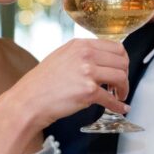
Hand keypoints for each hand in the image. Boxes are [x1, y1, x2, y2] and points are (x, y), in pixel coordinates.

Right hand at [10, 38, 129, 127]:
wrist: (29, 100)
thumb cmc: (42, 82)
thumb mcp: (62, 57)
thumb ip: (83, 55)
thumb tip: (103, 60)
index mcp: (80, 45)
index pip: (116, 47)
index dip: (122, 60)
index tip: (121, 69)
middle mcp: (85, 55)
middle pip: (122, 61)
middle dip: (125, 75)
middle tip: (120, 85)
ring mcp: (87, 72)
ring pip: (121, 77)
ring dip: (124, 89)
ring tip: (119, 95)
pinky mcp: (88, 91)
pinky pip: (111, 99)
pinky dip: (118, 106)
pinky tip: (120, 108)